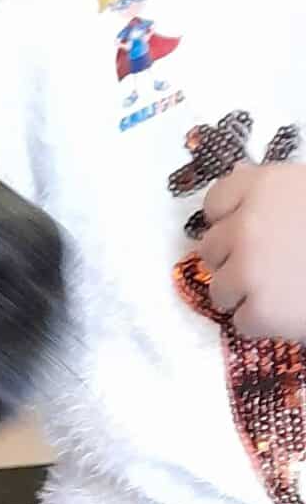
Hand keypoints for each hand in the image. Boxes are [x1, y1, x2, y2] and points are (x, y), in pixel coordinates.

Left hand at [200, 162, 305, 340]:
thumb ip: (275, 190)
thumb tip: (239, 180)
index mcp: (264, 186)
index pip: (214, 202)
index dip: (229, 220)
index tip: (246, 232)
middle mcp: (247, 224)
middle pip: (209, 248)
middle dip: (234, 259)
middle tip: (270, 267)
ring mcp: (249, 270)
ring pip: (219, 289)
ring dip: (245, 294)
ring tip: (282, 290)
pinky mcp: (260, 311)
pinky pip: (241, 322)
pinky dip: (264, 323)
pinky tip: (292, 309)